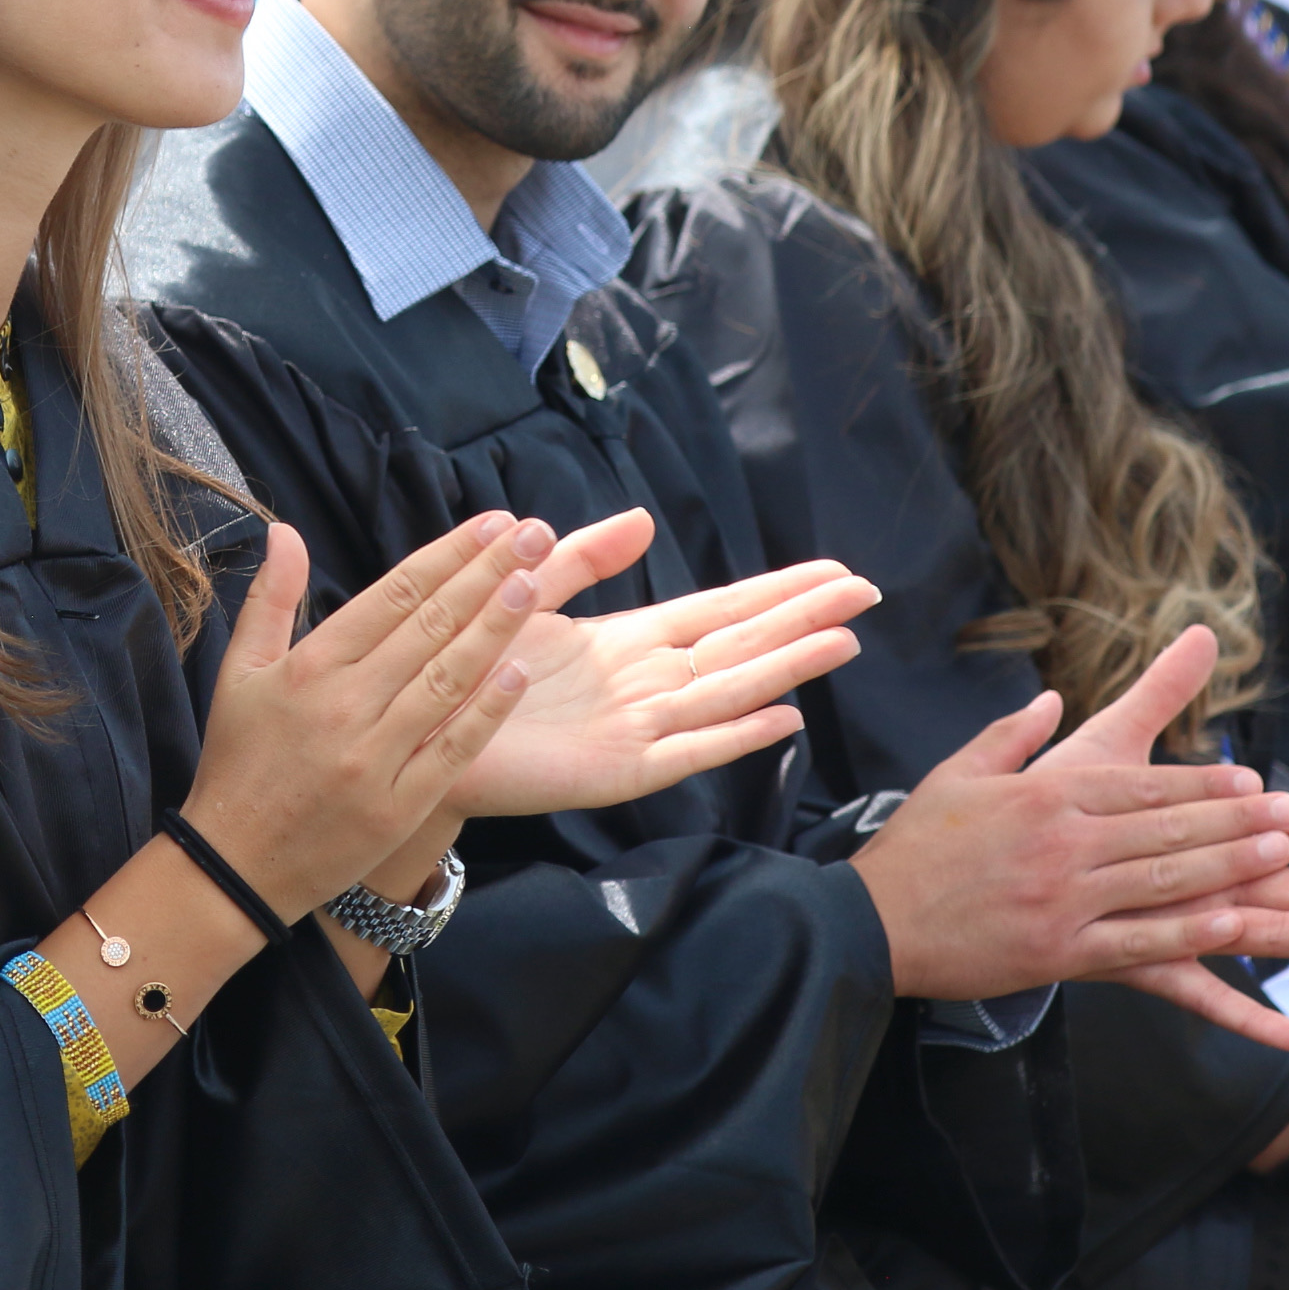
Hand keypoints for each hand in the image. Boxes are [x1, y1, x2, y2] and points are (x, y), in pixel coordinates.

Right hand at [182, 513, 575, 921]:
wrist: (234, 865)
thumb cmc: (238, 762)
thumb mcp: (239, 673)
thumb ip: (269, 599)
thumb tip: (286, 530)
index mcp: (310, 667)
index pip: (393, 595)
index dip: (448, 555)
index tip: (493, 524)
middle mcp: (344, 705)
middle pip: (429, 626)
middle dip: (487, 575)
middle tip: (533, 536)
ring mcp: (373, 757)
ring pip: (447, 680)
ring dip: (495, 629)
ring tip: (536, 585)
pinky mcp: (396, 806)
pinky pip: (451, 750)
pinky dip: (487, 712)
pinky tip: (520, 674)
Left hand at [445, 541, 870, 819]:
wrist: (422, 736)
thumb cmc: (475, 671)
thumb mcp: (529, 595)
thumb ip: (582, 560)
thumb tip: (644, 519)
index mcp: (630, 644)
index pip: (720, 610)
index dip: (777, 590)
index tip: (832, 570)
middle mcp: (647, 685)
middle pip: (741, 644)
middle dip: (802, 619)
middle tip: (866, 594)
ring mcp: (640, 729)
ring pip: (729, 692)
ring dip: (786, 669)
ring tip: (843, 642)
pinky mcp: (619, 770)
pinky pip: (688, 751)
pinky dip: (736, 737)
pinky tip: (784, 720)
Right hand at [849, 628, 1288, 1049]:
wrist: (872, 922)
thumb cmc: (915, 848)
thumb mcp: (957, 774)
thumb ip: (1010, 735)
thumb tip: (1050, 698)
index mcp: (1042, 796)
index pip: (1139, 784)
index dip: (1201, 782)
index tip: (1252, 780)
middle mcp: (1062, 842)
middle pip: (1166, 826)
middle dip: (1236, 819)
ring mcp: (1065, 898)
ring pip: (1165, 879)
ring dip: (1230, 865)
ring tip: (1283, 859)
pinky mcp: (1059, 950)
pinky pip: (1139, 942)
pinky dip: (1190, 935)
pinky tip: (1235, 927)